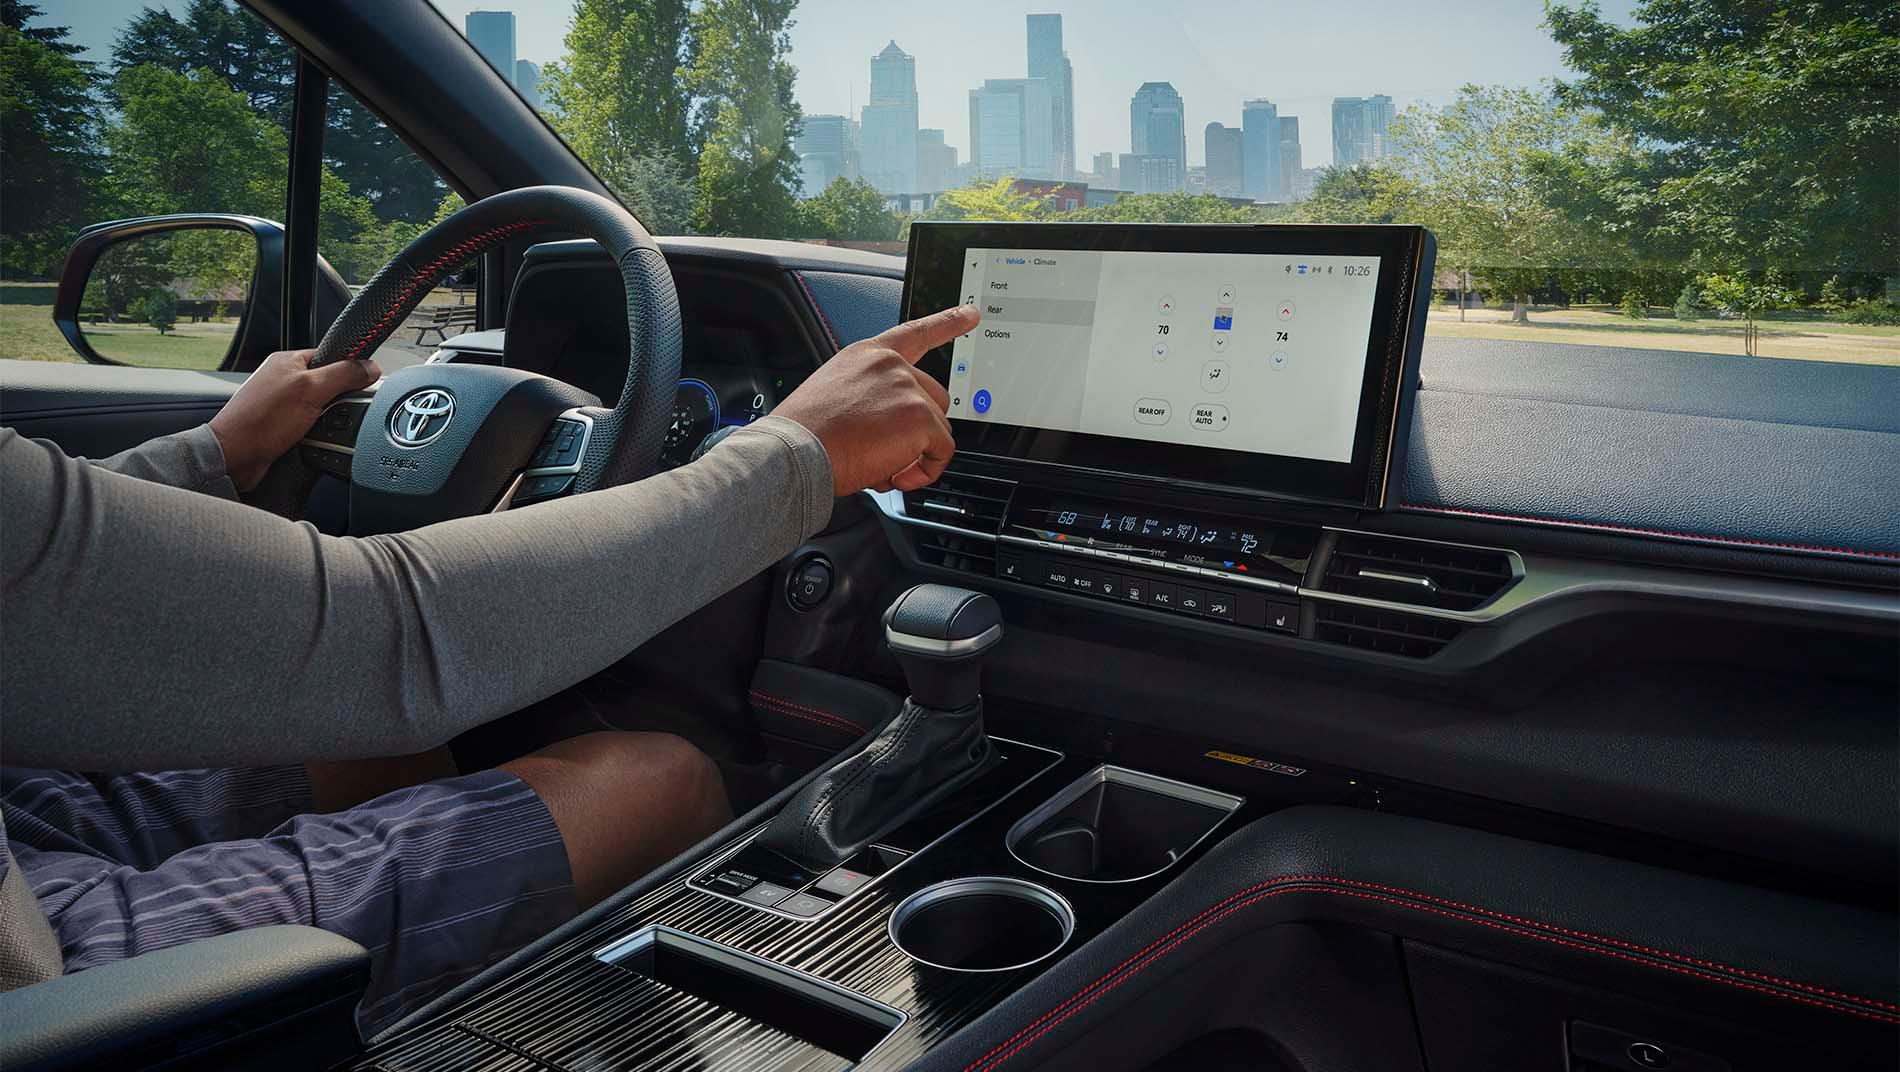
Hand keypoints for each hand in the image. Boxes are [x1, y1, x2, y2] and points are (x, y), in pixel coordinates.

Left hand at [209, 349, 380, 490]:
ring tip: (320, 429)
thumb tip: (370, 367)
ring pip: (325, 408)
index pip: (333, 355)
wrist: (234, 456)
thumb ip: (343, 375)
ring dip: (329, 421)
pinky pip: (314, 426)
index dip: (351, 368)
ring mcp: (284, 404)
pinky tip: (314, 440)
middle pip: (331, 384)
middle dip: (340, 400)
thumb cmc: (261, 420)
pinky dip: (319, 435)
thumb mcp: (311, 390)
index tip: (365, 382)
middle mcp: (286, 380)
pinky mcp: (285, 426)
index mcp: (289, 361)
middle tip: (336, 410)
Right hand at [773, 304, 976, 494]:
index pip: (915, 333)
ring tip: (880, 465)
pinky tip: (896, 475)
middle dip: (918, 430)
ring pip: (939, 429)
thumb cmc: (805, 434)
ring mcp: (908, 389)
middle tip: (886, 453)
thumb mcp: (836, 396)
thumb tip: (892, 427)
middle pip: (934, 398)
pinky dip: (925, 471)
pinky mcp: (920, 418)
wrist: (795, 452)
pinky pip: (942, 452)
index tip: (970, 313)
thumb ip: (871, 397)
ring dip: (916, 454)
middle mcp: (892, 365)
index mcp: (868, 355)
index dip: (948, 322)